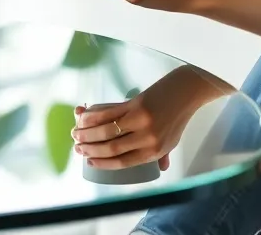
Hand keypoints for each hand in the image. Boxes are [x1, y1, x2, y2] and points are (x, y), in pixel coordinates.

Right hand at [71, 65, 228, 171]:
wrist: (185, 93)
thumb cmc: (177, 118)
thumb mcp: (172, 141)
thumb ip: (163, 155)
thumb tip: (159, 169)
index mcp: (154, 151)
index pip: (123, 162)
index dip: (103, 163)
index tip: (89, 162)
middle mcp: (147, 139)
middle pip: (111, 148)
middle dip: (90, 149)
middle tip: (77, 147)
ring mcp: (140, 121)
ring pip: (106, 131)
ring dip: (87, 133)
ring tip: (75, 134)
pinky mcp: (134, 105)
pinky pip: (108, 113)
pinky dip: (92, 116)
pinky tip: (82, 117)